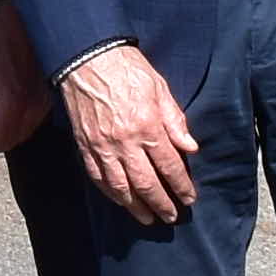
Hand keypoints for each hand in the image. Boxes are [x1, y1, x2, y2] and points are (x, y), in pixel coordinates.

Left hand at [0, 4, 47, 154]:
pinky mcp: (50, 99)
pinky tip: (15, 92)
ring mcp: (45, 106)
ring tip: (1, 94)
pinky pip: (32, 120)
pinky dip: (21, 115)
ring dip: (8, 123)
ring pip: (22, 133)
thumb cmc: (0, 42)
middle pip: (11, 142)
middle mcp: (33, 110)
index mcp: (13, 105)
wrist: (28, 20)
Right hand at [61, 44, 196, 227]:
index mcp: (148, 126)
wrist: (87, 57)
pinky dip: (110, 193)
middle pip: (146, 184)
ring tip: (147, 218)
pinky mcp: (85, 145)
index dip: (181, 186)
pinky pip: (97, 177)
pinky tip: (120, 200)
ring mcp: (102, 146)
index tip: (189, 198)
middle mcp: (125, 142)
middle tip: (171, 217)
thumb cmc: (127, 68)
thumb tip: (191, 148)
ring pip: (120, 187)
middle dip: (161, 204)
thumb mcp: (160, 88)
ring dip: (135, 207)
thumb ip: (175, 120)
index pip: (170, 166)